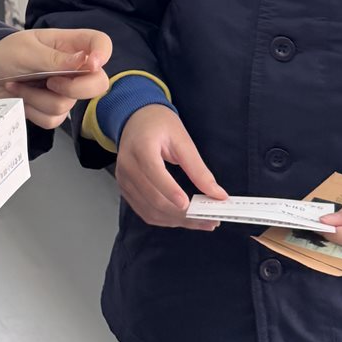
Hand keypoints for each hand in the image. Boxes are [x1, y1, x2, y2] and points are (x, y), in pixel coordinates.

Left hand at [0, 28, 111, 128]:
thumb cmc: (6, 52)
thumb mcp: (28, 51)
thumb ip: (56, 58)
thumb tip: (86, 61)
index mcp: (71, 45)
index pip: (101, 44)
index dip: (103, 53)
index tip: (92, 63)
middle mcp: (73, 68)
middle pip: (98, 84)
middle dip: (72, 88)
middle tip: (50, 81)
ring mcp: (64, 90)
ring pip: (67, 106)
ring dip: (37, 98)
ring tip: (20, 84)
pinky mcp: (52, 108)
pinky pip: (53, 119)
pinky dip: (32, 110)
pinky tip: (21, 96)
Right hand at [115, 104, 224, 228]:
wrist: (136, 119)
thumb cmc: (159, 125)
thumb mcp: (182, 139)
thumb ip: (198, 169)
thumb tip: (217, 194)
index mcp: (141, 147)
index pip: (153, 172)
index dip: (170, 190)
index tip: (188, 204)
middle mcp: (127, 166)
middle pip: (152, 197)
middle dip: (181, 213)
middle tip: (208, 220)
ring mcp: (124, 180)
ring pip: (149, 210)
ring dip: (176, 221)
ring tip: (200, 222)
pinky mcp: (126, 190)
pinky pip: (145, 211)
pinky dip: (165, 219)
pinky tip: (183, 219)